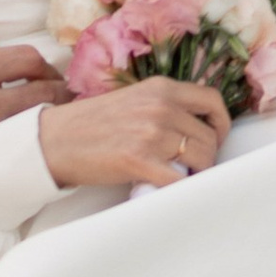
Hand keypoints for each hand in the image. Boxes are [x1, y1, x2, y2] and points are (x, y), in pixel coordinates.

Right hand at [0, 20, 62, 136]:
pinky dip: (43, 140)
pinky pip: (33, 145)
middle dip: (57, 90)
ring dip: (55, 116)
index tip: (45, 75)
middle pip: (45, 89)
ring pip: (44, 118)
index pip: (28, 58)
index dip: (41, 65)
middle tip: (61, 96)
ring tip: (56, 118)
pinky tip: (42, 140)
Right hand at [37, 77, 229, 194]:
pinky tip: (169, 188)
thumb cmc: (91, 123)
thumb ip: (165, 105)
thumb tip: (196, 126)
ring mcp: (152, 133)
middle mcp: (161, 106)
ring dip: (196, 173)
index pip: (213, 101)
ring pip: (202, 158)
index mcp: (160, 88)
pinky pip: (181, 180)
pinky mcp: (141, 161)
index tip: (215, 137)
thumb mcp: (133, 98)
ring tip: (179, 176)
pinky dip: (181, 188)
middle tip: (192, 165)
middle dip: (207, 155)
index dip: (220, 124)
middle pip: (210, 136)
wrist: (55, 140)